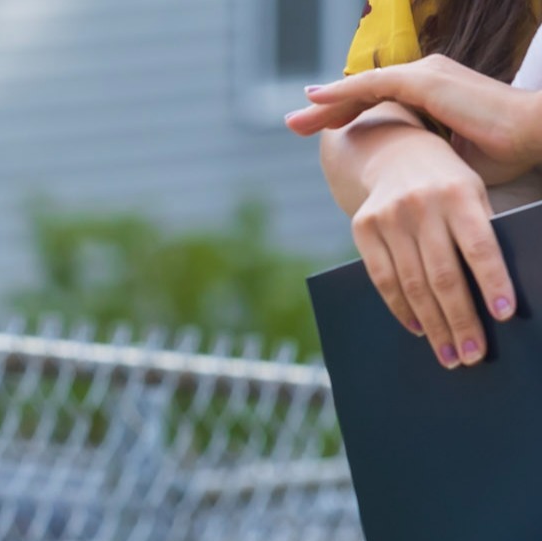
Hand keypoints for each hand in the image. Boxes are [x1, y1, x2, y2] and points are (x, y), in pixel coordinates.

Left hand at [286, 55, 541, 183]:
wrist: (533, 135)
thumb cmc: (503, 152)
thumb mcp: (449, 162)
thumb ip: (423, 167)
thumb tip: (400, 193)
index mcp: (434, 95)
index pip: (379, 103)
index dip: (347, 115)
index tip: (321, 131)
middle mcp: (427, 79)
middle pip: (363, 94)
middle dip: (327, 111)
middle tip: (293, 124)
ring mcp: (426, 76)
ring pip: (362, 87)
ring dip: (325, 104)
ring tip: (295, 119)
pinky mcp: (427, 81)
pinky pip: (373, 84)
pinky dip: (342, 92)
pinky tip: (316, 100)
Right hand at [345, 133, 515, 366]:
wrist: (393, 152)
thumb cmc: (447, 182)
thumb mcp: (472, 193)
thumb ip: (478, 232)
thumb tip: (493, 296)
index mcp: (458, 193)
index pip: (478, 246)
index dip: (492, 282)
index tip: (505, 316)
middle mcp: (420, 205)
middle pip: (443, 274)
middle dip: (461, 319)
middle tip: (473, 355)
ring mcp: (387, 217)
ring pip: (412, 284)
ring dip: (433, 325)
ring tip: (450, 354)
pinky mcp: (362, 227)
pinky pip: (382, 279)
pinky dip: (401, 308)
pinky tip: (418, 329)